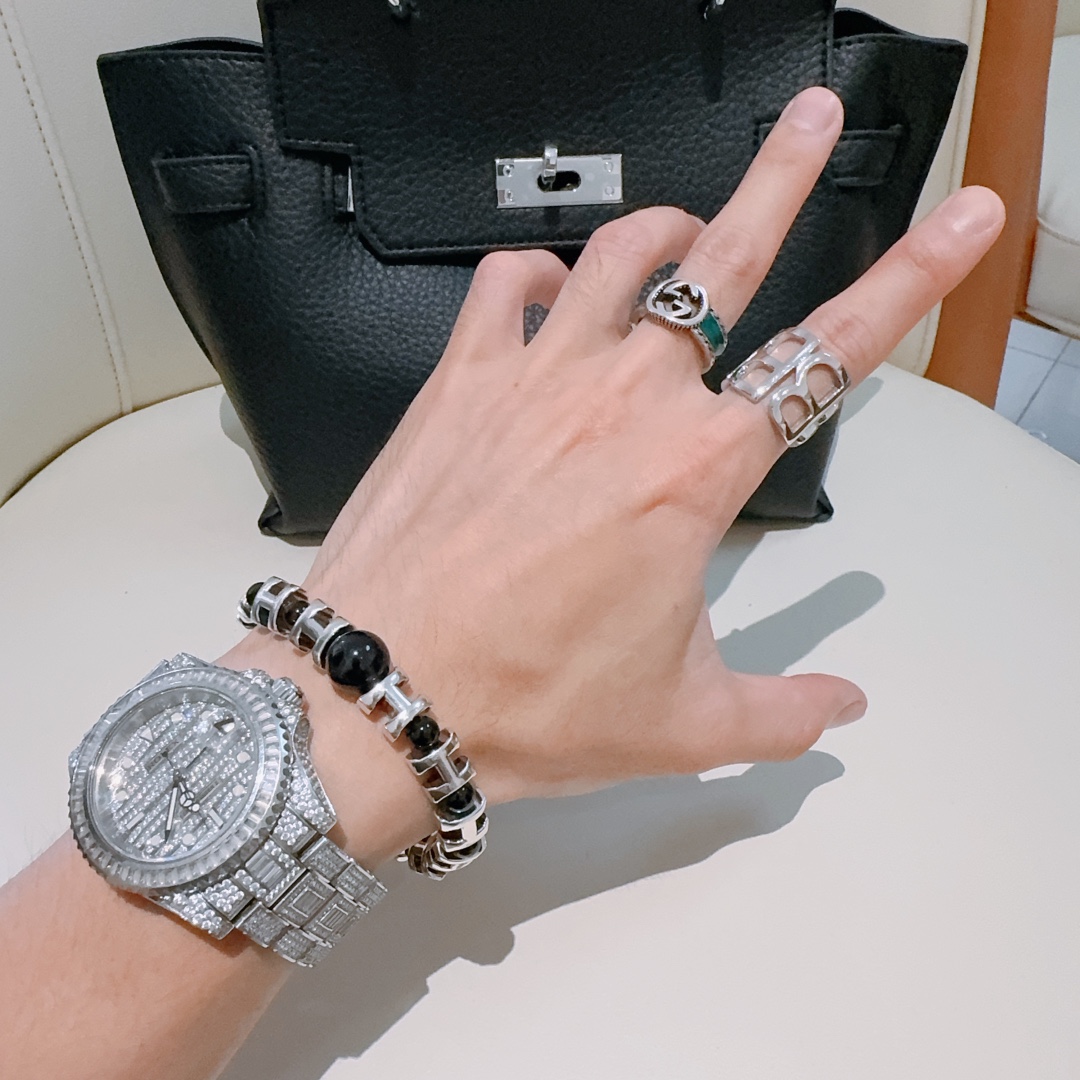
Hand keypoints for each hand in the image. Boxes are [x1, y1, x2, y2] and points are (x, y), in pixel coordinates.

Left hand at [222, 88, 1004, 863]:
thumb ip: (781, 710)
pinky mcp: (458, 380)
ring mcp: (536, 377)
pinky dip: (539, 271)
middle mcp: (624, 400)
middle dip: (783, 179)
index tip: (955, 224)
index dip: (908, 281)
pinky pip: (506, 285)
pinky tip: (552, 286)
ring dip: (666, 225)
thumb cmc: (528, 703)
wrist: (381, 691)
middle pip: (727, 260)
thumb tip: (840, 705)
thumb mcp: (680, 723)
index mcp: (695, 471)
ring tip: (689, 223)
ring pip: (620, 255)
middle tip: (812, 122)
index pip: (828, 356)